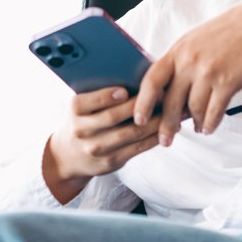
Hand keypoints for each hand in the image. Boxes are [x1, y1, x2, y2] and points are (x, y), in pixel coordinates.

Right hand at [43, 87, 161, 203]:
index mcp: (75, 110)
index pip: (90, 101)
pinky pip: (137, 148)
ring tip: (171, 111)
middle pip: (113, 117)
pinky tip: (165, 128)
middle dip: (140, 105)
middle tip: (161, 94)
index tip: (125, 90)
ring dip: (154, 122)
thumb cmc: (83, 121)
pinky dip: (154, 137)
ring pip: (131, 133)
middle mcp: (82, 130)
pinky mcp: (110, 162)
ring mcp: (96, 148)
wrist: (69, 156)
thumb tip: (136, 79)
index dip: (107, 96)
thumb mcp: (83, 107)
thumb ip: (101, 94)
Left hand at [133, 0, 241, 145]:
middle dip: (166, 126)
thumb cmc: (226, 33)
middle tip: (165, 141)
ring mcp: (208, 73)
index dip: (143, 103)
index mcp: (177, 51)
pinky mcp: (228, 82)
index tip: (139, 120)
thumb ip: (179, 62)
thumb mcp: (193, 40)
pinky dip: (210, 123)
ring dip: (193, 123)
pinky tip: (208, 127)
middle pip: (170, 102)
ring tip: (195, 129)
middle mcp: (189, 62)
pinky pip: (214, 111)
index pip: (151, 80)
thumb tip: (166, 90)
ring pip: (193, 109)